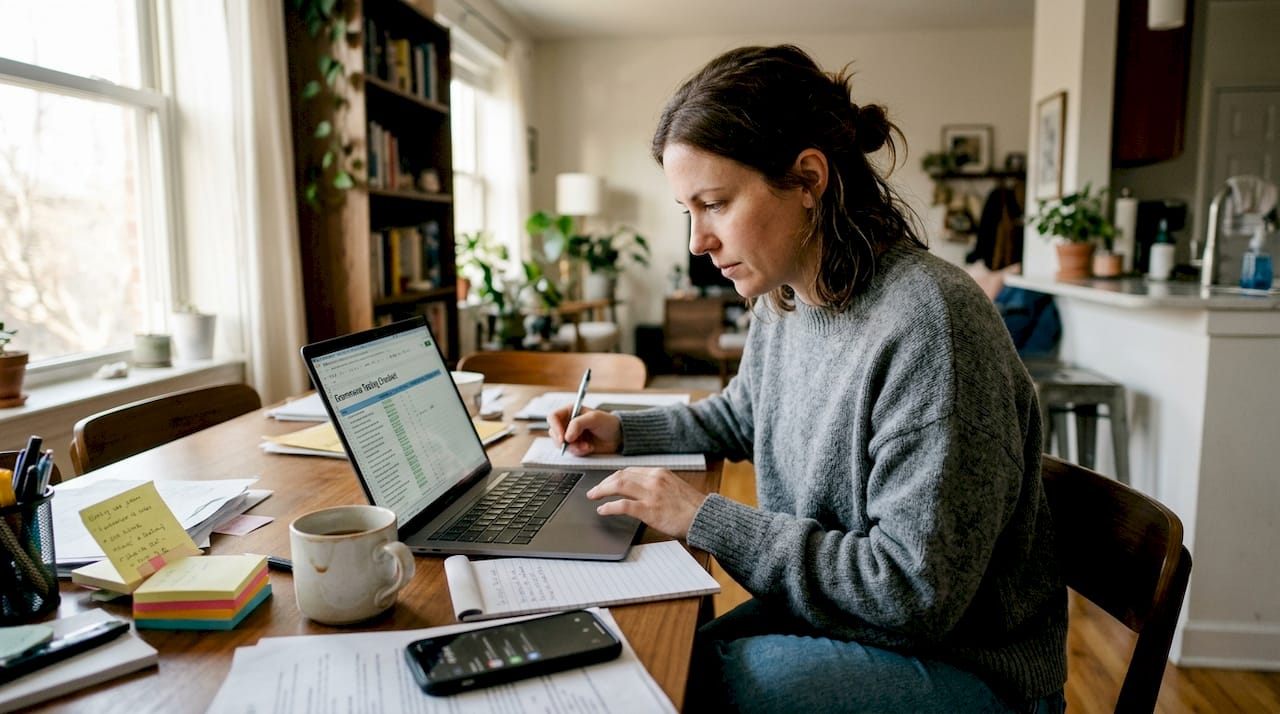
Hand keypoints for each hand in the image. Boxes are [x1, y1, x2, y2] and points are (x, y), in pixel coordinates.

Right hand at [549, 405, 620, 455]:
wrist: (617, 437)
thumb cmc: (607, 423)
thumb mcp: (594, 418)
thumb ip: (578, 424)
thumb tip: (566, 437)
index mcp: (570, 411)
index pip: (553, 418)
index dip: (555, 428)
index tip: (562, 438)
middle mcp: (567, 423)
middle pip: (554, 433)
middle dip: (565, 441)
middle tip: (576, 444)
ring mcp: (570, 435)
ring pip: (560, 444)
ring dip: (574, 447)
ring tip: (587, 446)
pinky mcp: (574, 445)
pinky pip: (569, 451)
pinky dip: (578, 451)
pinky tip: (589, 448)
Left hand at [587, 468, 706, 538]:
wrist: (704, 517)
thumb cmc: (691, 506)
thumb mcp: (674, 486)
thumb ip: (657, 484)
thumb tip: (639, 488)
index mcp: (659, 473)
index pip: (629, 471)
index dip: (614, 477)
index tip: (606, 483)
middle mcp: (654, 479)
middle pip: (620, 476)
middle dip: (604, 483)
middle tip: (594, 491)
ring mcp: (651, 494)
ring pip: (618, 486)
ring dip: (602, 491)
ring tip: (594, 497)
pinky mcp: (650, 510)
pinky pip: (623, 505)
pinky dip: (610, 507)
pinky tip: (603, 510)